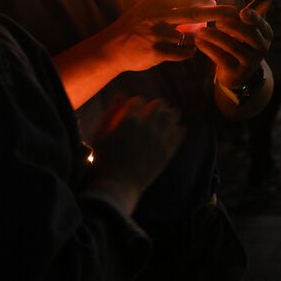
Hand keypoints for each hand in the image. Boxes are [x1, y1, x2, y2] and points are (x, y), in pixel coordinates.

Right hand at [85, 95, 184, 213]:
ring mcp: (160, 137)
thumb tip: (120, 95)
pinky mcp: (169, 150)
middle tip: (148, 116)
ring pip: (173, 114)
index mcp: (129, 119)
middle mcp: (147, 124)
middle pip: (159, 103)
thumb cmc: (104, 160)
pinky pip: (180, 131)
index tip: (133, 113)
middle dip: (153, 107)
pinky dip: (175, 130)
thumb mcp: (100, 135)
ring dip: (167, 116)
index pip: (138, 100)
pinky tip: (168, 136)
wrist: (117, 185)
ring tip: (160, 123)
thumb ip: (110, 113)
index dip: (135, 106)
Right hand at [102, 0, 239, 73]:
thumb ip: (167, 3)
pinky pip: (184, 52)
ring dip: (199, 39)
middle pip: (194, 14)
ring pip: (191, 37)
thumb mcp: (146, 7)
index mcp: (155, 3)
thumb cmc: (133, 26)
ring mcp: (157, 36)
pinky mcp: (157, 53)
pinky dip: (188, 51)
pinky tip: (185, 50)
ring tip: (196, 39)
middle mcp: (157, 17)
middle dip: (216, 12)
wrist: (112, 48)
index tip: (213, 1)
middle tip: (232, 12)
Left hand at [191, 6, 271, 87]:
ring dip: (216, 37)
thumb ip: (257, 8)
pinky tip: (199, 42)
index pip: (262, 24)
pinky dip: (209, 48)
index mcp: (266, 34)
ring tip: (202, 31)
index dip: (254, 18)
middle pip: (249, 35)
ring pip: (233, 47)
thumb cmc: (241, 42)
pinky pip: (222, 58)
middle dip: (232, 26)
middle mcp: (262, 48)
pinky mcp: (237, 73)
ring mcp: (250, 62)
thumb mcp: (250, 26)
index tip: (242, 12)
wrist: (235, 73)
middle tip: (217, 21)